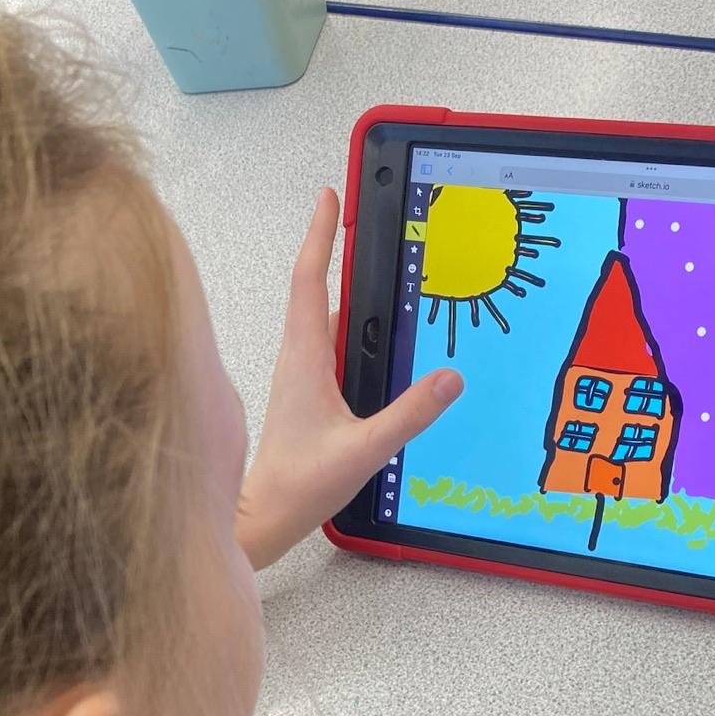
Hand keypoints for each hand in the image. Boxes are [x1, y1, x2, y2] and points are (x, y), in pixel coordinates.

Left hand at [236, 190, 463, 569]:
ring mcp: (299, 376)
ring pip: (319, 316)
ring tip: (369, 264)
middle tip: (352, 213)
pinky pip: (325, 343)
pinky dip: (345, 323)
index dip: (320, 235)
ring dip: (339, 285)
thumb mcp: (365, 449)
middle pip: (313, 288)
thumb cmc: (300, 485)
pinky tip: (370, 334)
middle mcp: (298, 359)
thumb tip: (449, 379)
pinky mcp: (305, 394)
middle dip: (331, 247)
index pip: (310, 280)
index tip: (330, 197)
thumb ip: (410, 414)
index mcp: (305, 359)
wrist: (264, 518)